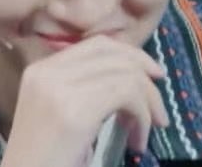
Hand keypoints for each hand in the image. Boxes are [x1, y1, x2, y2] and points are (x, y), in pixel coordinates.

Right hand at [1, 35, 168, 166]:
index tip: (152, 74)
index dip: (131, 54)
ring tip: (145, 132)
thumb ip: (82, 87)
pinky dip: (142, 117)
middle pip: (112, 53)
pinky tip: (137, 142)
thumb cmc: (45, 158)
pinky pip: (126, 95)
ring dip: (147, 103)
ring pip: (124, 74)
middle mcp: (48, 72)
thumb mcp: (60, 112)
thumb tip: (129, 74)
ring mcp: (59, 89)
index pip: (96, 45)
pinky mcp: (74, 112)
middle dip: (145, 74)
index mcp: (41, 69)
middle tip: (159, 106)